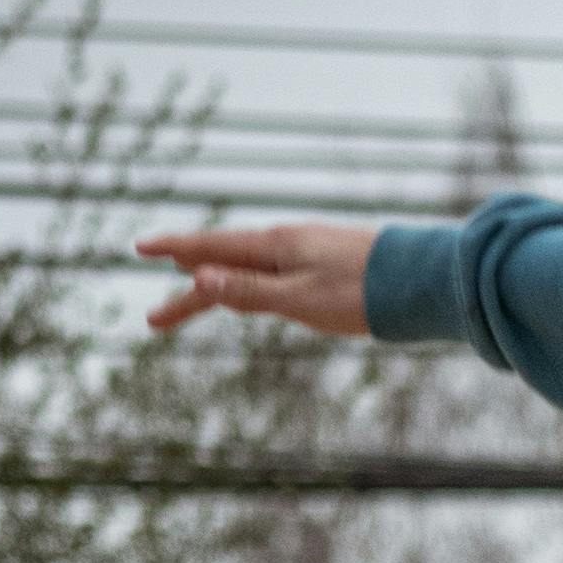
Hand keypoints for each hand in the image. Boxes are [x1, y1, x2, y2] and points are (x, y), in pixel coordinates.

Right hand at [138, 219, 379, 340]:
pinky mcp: (326, 265)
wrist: (421, 282)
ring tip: (192, 297)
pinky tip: (255, 289)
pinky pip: (273, 274)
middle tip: (155, 319)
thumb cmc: (363, 293)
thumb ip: (249, 292)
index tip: (140, 249)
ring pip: (249, 270)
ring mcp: (307, 252)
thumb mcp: (300, 299)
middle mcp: (286, 243)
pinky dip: (250, 284)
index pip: (211, 248)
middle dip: (187, 288)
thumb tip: (198, 281)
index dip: (174, 251)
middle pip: (225, 265)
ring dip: (217, 286)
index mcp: (274, 247)